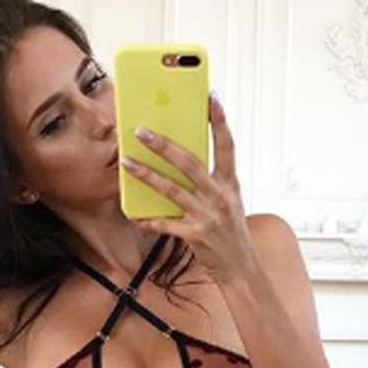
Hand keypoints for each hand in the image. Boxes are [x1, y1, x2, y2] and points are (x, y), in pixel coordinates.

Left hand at [120, 94, 256, 285]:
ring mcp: (207, 216)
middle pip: (190, 163)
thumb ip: (211, 182)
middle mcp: (220, 197)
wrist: (241, 268)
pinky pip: (166, 224)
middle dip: (164, 145)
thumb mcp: (229, 202)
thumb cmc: (231, 233)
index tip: (210, 98)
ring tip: (127, 162)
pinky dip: (149, 219)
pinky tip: (134, 214)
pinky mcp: (195, 234)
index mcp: (230, 185)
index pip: (227, 146)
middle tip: (142, 131)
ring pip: (172, 189)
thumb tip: (183, 161)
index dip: (219, 121)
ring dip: (147, 174)